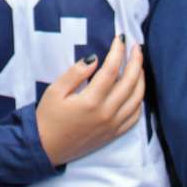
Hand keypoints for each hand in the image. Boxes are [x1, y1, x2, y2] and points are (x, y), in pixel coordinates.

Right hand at [36, 36, 144, 166]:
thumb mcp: (54, 91)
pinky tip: (135, 90)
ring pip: (137, 99)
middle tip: (135, 46)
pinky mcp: (114, 134)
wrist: (46, 148)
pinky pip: (135, 116)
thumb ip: (75, 73)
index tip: (119, 38)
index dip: (117, 52)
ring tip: (138, 64)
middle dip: (135, 61)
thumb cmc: (48, 118)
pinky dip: (139, 100)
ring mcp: (113, 126)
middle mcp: (106, 114)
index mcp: (91, 101)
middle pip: (130, 82)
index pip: (111, 70)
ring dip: (141, 79)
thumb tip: (95, 58)